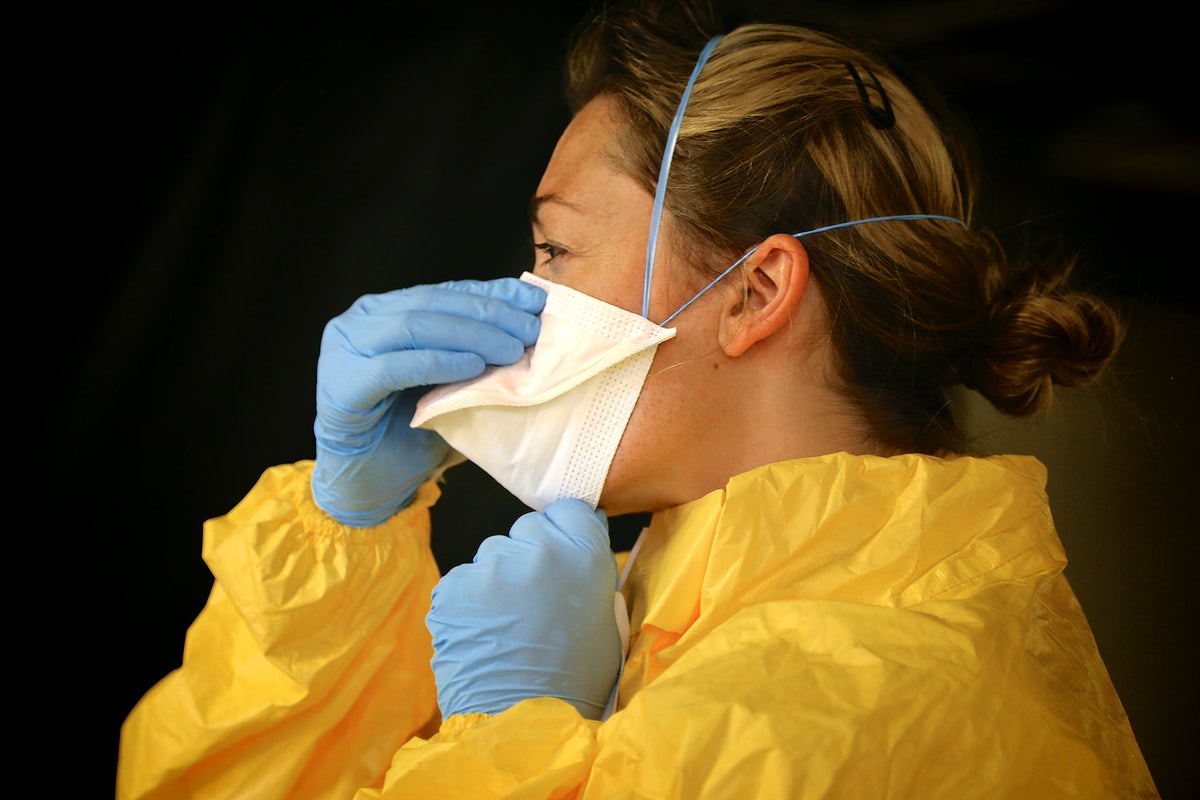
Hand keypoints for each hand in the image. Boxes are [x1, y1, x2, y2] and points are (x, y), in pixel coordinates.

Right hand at [312, 278, 544, 525]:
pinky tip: (473, 367)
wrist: (369, 485)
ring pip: (414, 326)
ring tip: (510, 349)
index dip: (492, 293)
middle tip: (529, 330)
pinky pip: (393, 367)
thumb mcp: (450, 382)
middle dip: (487, 313)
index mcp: (385, 311)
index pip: (445, 292)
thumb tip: (528, 327)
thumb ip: (474, 351)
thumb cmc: (412, 432)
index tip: (534, 302)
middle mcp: (360, 322)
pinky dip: (437, 363)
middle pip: (431, 303)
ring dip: (470, 335)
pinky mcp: (342, 386)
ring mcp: (345, 351)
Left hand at [427, 498, 621, 719]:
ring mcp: (493, 566)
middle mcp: (540, 551)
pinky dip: (469, 603)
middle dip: (529, 554)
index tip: (558, 550)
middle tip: (532, 599)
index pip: (569, 509)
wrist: (521, 723)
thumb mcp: (604, 621)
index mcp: (585, 557)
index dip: (562, 530)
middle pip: (528, 528)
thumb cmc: (573, 681)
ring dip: (497, 579)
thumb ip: (588, 573)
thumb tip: (573, 545)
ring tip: (504, 624)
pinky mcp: (454, 586)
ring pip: (492, 553)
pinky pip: (463, 580)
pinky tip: (482, 634)